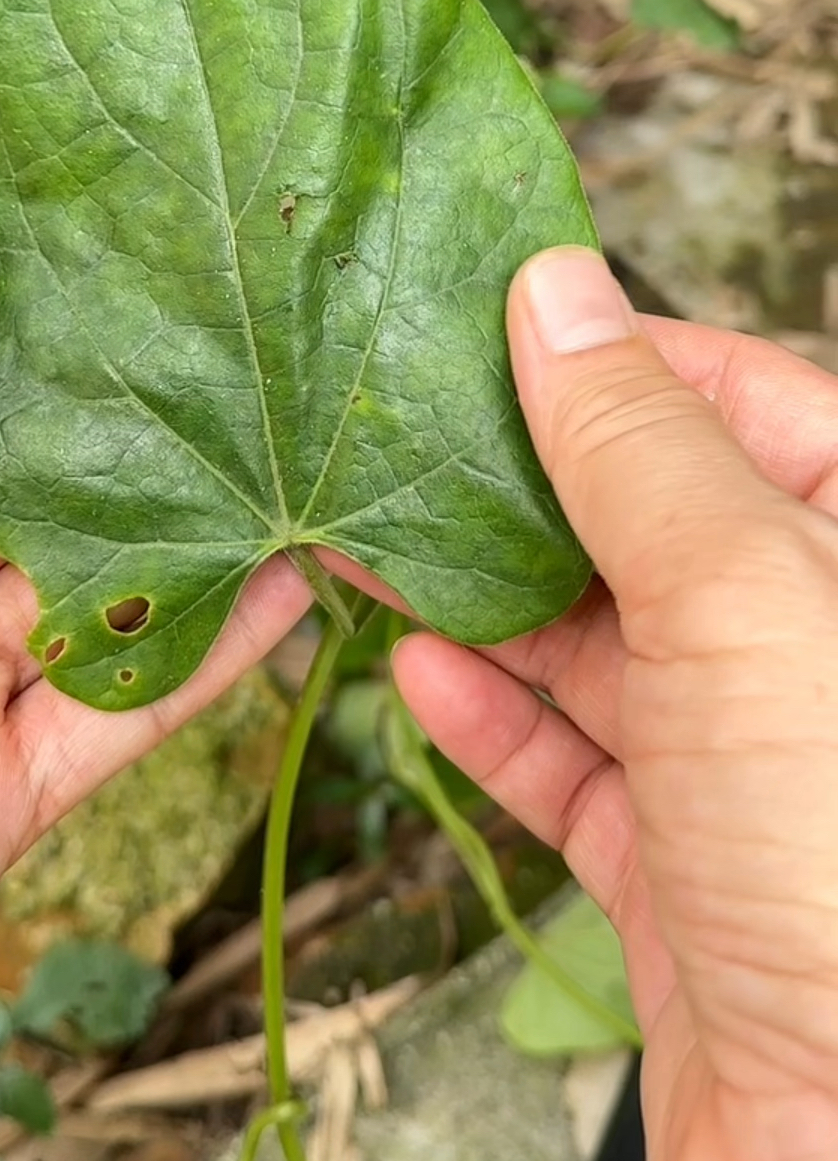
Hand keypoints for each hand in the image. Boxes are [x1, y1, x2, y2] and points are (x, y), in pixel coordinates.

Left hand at [0, 192, 307, 1111]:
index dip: (46, 310)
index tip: (154, 222)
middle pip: (51, 478)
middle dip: (155, 401)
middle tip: (278, 306)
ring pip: (106, 591)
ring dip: (209, 518)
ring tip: (321, 425)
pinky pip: (114, 723)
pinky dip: (213, 659)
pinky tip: (300, 579)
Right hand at [394, 247, 837, 1160]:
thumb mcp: (745, 598)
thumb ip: (639, 445)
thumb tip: (558, 290)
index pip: (736, 396)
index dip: (609, 353)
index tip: (481, 317)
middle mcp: (816, 648)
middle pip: (651, 517)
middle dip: (521, 479)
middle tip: (390, 431)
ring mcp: (753, 765)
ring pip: (601, 641)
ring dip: (485, 597)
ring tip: (368, 543)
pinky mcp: (687, 870)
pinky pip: (577, 766)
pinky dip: (495, 720)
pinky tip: (419, 676)